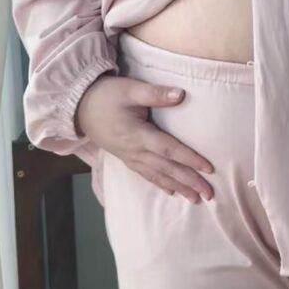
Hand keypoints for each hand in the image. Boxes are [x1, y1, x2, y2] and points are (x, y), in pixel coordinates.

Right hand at [76, 73, 215, 203]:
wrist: (79, 107)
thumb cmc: (107, 95)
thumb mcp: (131, 89)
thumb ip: (156, 94)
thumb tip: (181, 94)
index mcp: (137, 135)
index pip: (169, 150)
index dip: (190, 159)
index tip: (209, 169)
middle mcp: (134, 151)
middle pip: (167, 169)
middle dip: (189, 181)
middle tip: (209, 194)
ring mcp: (129, 157)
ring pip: (158, 176)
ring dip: (178, 188)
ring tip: (196, 199)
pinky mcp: (126, 157)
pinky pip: (146, 175)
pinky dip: (160, 184)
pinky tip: (172, 191)